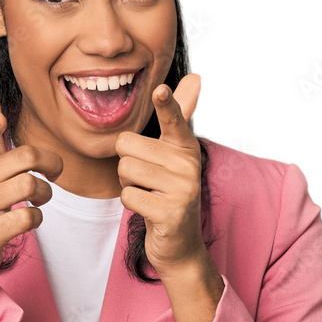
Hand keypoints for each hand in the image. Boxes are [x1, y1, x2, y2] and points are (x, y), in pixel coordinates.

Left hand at [115, 74, 211, 280]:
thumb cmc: (168, 193)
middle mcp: (188, 164)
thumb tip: (196, 77)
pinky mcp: (171, 212)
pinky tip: (150, 211)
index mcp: (186, 147)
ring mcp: (183, 189)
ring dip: (129, 185)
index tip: (159, 90)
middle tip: (149, 182)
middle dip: (127, 165)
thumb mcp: (174, 155)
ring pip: (125, 170)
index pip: (174, 119)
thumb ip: (179, 118)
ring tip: (150, 195)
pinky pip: (127, 196)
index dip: (166, 103)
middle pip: (127, 146)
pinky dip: (131, 204)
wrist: (180, 244)